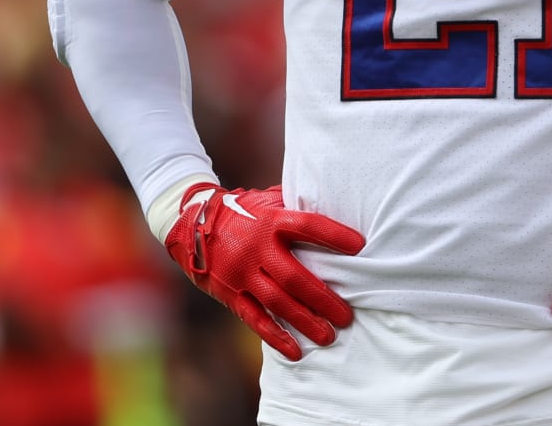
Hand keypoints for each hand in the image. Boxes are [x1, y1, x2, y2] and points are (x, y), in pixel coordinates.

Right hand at [164, 183, 364, 359]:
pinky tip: (296, 351)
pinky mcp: (231, 294)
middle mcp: (256, 248)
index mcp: (269, 221)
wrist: (191, 224)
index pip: (307, 225)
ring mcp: (241, 273)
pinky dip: (275, 337)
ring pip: (277, 302)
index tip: (360, 246)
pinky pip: (255, 319)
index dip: (333, 235)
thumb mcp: (266, 201)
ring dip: (305, 321)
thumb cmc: (242, 211)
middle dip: (323, 299)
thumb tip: (335, 202)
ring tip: (329, 336)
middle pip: (294, 277)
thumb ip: (294, 206)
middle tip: (347, 316)